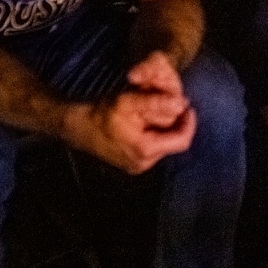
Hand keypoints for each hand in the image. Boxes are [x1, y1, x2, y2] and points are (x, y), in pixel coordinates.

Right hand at [68, 51, 194, 173]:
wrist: (77, 128)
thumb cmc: (101, 114)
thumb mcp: (129, 102)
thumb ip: (156, 103)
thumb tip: (181, 103)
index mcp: (145, 150)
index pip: (182, 140)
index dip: (189, 122)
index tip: (188, 105)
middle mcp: (143, 163)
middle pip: (173, 142)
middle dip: (175, 122)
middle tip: (171, 104)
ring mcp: (137, 166)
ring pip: (163, 144)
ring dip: (164, 127)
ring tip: (155, 112)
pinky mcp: (132, 164)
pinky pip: (152, 148)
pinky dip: (154, 134)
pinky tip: (145, 121)